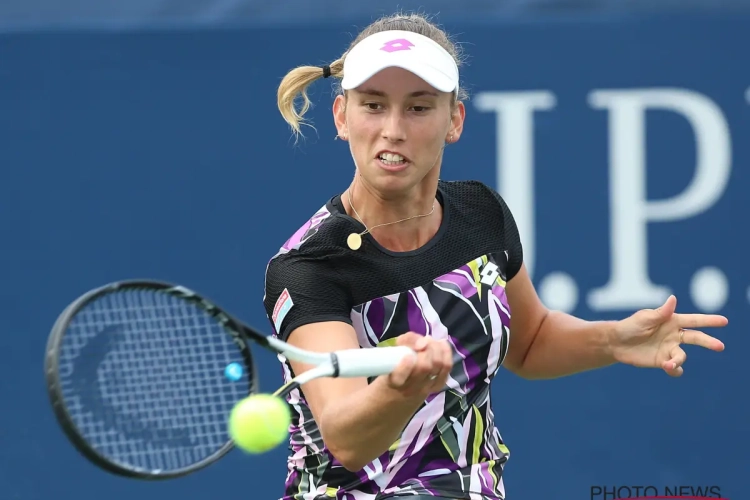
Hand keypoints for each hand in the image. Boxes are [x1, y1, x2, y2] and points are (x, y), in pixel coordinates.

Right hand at [386, 332, 451, 396]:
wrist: (398, 395)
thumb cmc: (391, 371)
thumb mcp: (389, 356)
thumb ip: (403, 343)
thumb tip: (421, 342)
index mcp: (393, 382)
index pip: (399, 378)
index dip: (406, 366)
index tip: (408, 355)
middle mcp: (410, 387)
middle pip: (424, 367)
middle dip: (426, 349)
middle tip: (422, 341)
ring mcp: (425, 388)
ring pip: (437, 365)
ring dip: (436, 348)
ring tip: (430, 340)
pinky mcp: (436, 386)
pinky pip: (447, 368)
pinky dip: (446, 352)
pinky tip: (441, 343)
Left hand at [611, 295, 727, 376]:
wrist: (616, 342)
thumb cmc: (630, 326)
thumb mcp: (644, 318)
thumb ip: (660, 312)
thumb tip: (673, 298)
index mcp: (671, 321)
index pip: (693, 320)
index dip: (708, 321)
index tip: (724, 321)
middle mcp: (673, 335)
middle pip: (695, 338)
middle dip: (708, 342)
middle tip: (720, 346)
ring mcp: (668, 348)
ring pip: (682, 356)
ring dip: (677, 360)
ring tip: (668, 364)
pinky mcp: (662, 361)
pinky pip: (674, 368)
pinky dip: (674, 370)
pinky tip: (670, 369)